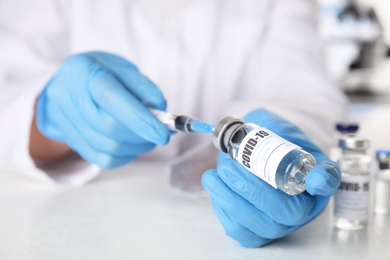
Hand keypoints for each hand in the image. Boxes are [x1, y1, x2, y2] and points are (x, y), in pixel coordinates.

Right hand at [36, 52, 170, 168]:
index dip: (140, 119)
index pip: (111, 100)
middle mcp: (69, 98)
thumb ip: (141, 85)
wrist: (67, 82)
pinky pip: (103, 159)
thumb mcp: (121, 67)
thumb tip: (160, 108)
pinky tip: (133, 144)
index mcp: (84, 71)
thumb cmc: (98, 72)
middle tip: (160, 133)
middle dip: (142, 135)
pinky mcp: (71, 141)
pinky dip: (125, 155)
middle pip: (110, 128)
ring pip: (108, 147)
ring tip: (148, 136)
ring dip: (137, 146)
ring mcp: (66, 122)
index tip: (162, 133)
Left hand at [202, 109, 340, 246]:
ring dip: (231, 201)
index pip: (328, 181)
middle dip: (253, 191)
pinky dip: (224, 210)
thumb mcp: (276, 130)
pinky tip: (216, 188)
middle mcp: (303, 205)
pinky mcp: (257, 231)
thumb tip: (277, 143)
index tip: (315, 179)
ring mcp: (280, 222)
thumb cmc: (268, 142)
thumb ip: (278, 135)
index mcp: (314, 176)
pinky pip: (241, 230)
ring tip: (212, 176)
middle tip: (227, 167)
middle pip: (287, 212)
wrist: (250, 152)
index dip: (323, 182)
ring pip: (261, 225)